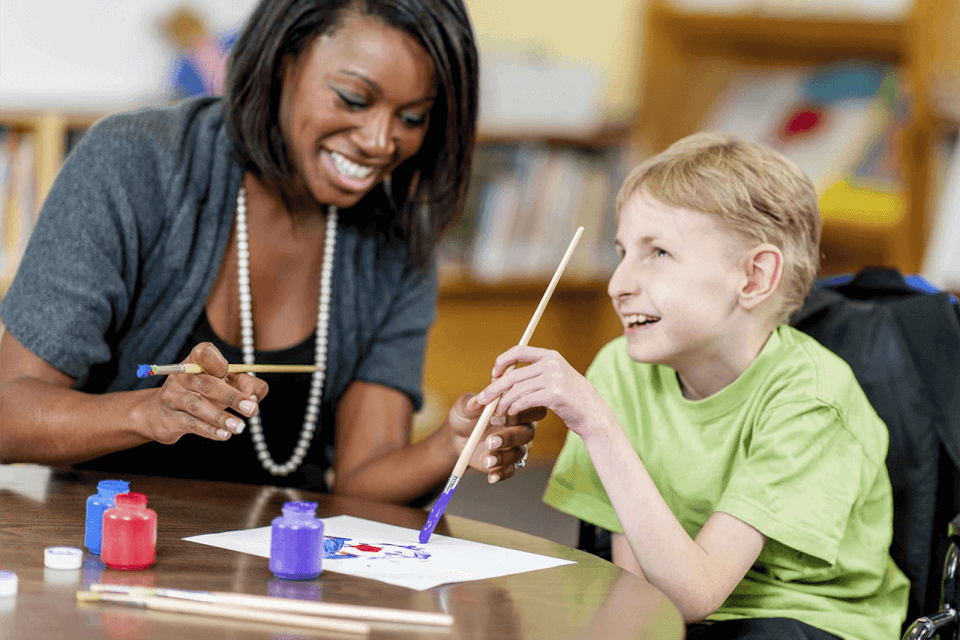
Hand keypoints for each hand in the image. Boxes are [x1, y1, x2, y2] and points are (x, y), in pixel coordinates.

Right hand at [139, 342, 268, 443]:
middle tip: (251, 409)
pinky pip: (192, 424)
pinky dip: (210, 430)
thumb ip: (247, 385)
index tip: (228, 373)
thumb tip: (255, 398)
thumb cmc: (203, 394)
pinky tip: (224, 435)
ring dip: (221, 417)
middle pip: (207, 384)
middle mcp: (182, 376)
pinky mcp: (170, 418)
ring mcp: (173, 397)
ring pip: (198, 406)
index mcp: (195, 361)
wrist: (161, 414)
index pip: (205, 353)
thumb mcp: (226, 382)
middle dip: (232, 397)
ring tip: (240, 427)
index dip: (217, 362)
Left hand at [447, 393, 545, 482]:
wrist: (457, 437)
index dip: (518, 413)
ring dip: (503, 457)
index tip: (496, 415)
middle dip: (510, 437)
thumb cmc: (466, 415)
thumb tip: (478, 401)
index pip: (530, 410)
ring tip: (486, 460)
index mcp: (516, 410)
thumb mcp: (465, 406)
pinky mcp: (508, 463)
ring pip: (519, 453)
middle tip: (490, 441)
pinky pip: (511, 470)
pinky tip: (491, 476)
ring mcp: (516, 447)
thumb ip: (472, 403)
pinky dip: (501, 474)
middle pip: (528, 433)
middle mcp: (521, 428)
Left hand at [476, 346, 607, 436]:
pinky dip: (514, 408)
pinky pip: (525, 401)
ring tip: (497, 413)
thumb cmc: (571, 399)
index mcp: (550, 355)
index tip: (493, 375)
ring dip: (503, 403)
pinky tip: (511, 414)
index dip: (502, 362)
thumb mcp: (556, 378)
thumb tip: (504, 376)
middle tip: (482, 399)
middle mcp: (552, 363)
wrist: (594, 414)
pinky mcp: (554, 394)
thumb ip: (535, 373)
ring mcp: (554, 378)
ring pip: (517, 390)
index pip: (518, 351)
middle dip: (494, 388)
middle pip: (513, 374)